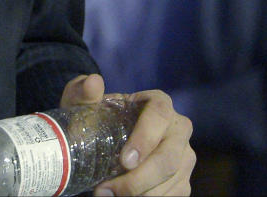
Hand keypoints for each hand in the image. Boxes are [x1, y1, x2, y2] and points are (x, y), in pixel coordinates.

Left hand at [59, 74, 194, 194]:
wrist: (100, 140)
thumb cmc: (94, 117)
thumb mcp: (82, 102)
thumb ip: (83, 92)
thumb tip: (94, 82)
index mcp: (159, 103)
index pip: (159, 116)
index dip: (145, 138)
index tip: (124, 161)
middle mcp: (178, 128)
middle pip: (168, 157)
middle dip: (140, 179)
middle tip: (109, 190)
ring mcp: (184, 156)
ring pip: (171, 181)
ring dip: (141, 194)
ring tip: (108, 195)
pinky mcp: (182, 180)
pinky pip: (172, 196)